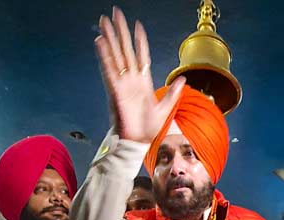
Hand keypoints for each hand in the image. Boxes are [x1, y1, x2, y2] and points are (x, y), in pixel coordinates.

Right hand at [94, 6, 184, 142]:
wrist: (139, 142)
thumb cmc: (149, 128)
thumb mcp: (166, 108)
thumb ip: (173, 92)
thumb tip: (183, 79)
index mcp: (143, 82)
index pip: (141, 55)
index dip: (139, 41)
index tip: (137, 26)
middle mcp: (131, 80)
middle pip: (124, 49)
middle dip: (120, 31)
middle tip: (114, 13)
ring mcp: (122, 83)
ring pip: (115, 55)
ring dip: (110, 38)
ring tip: (104, 21)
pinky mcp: (115, 91)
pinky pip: (109, 70)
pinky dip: (105, 56)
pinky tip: (101, 42)